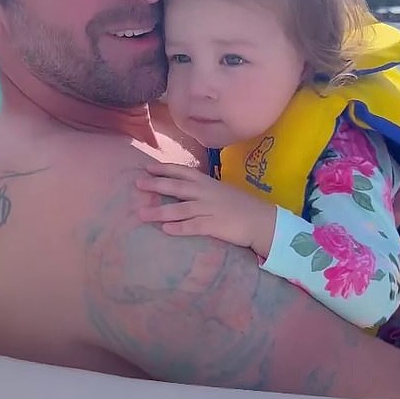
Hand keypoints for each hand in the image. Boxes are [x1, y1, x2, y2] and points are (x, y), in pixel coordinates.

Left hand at [135, 162, 277, 257]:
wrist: (261, 220)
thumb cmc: (241, 206)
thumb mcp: (221, 191)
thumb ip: (203, 189)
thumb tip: (185, 189)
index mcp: (207, 183)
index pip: (182, 172)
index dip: (164, 169)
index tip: (147, 168)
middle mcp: (205, 193)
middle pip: (176, 187)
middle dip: (156, 185)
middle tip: (138, 184)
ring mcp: (209, 209)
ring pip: (180, 208)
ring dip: (160, 212)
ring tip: (142, 215)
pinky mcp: (214, 225)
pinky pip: (193, 226)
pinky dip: (179, 228)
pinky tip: (166, 230)